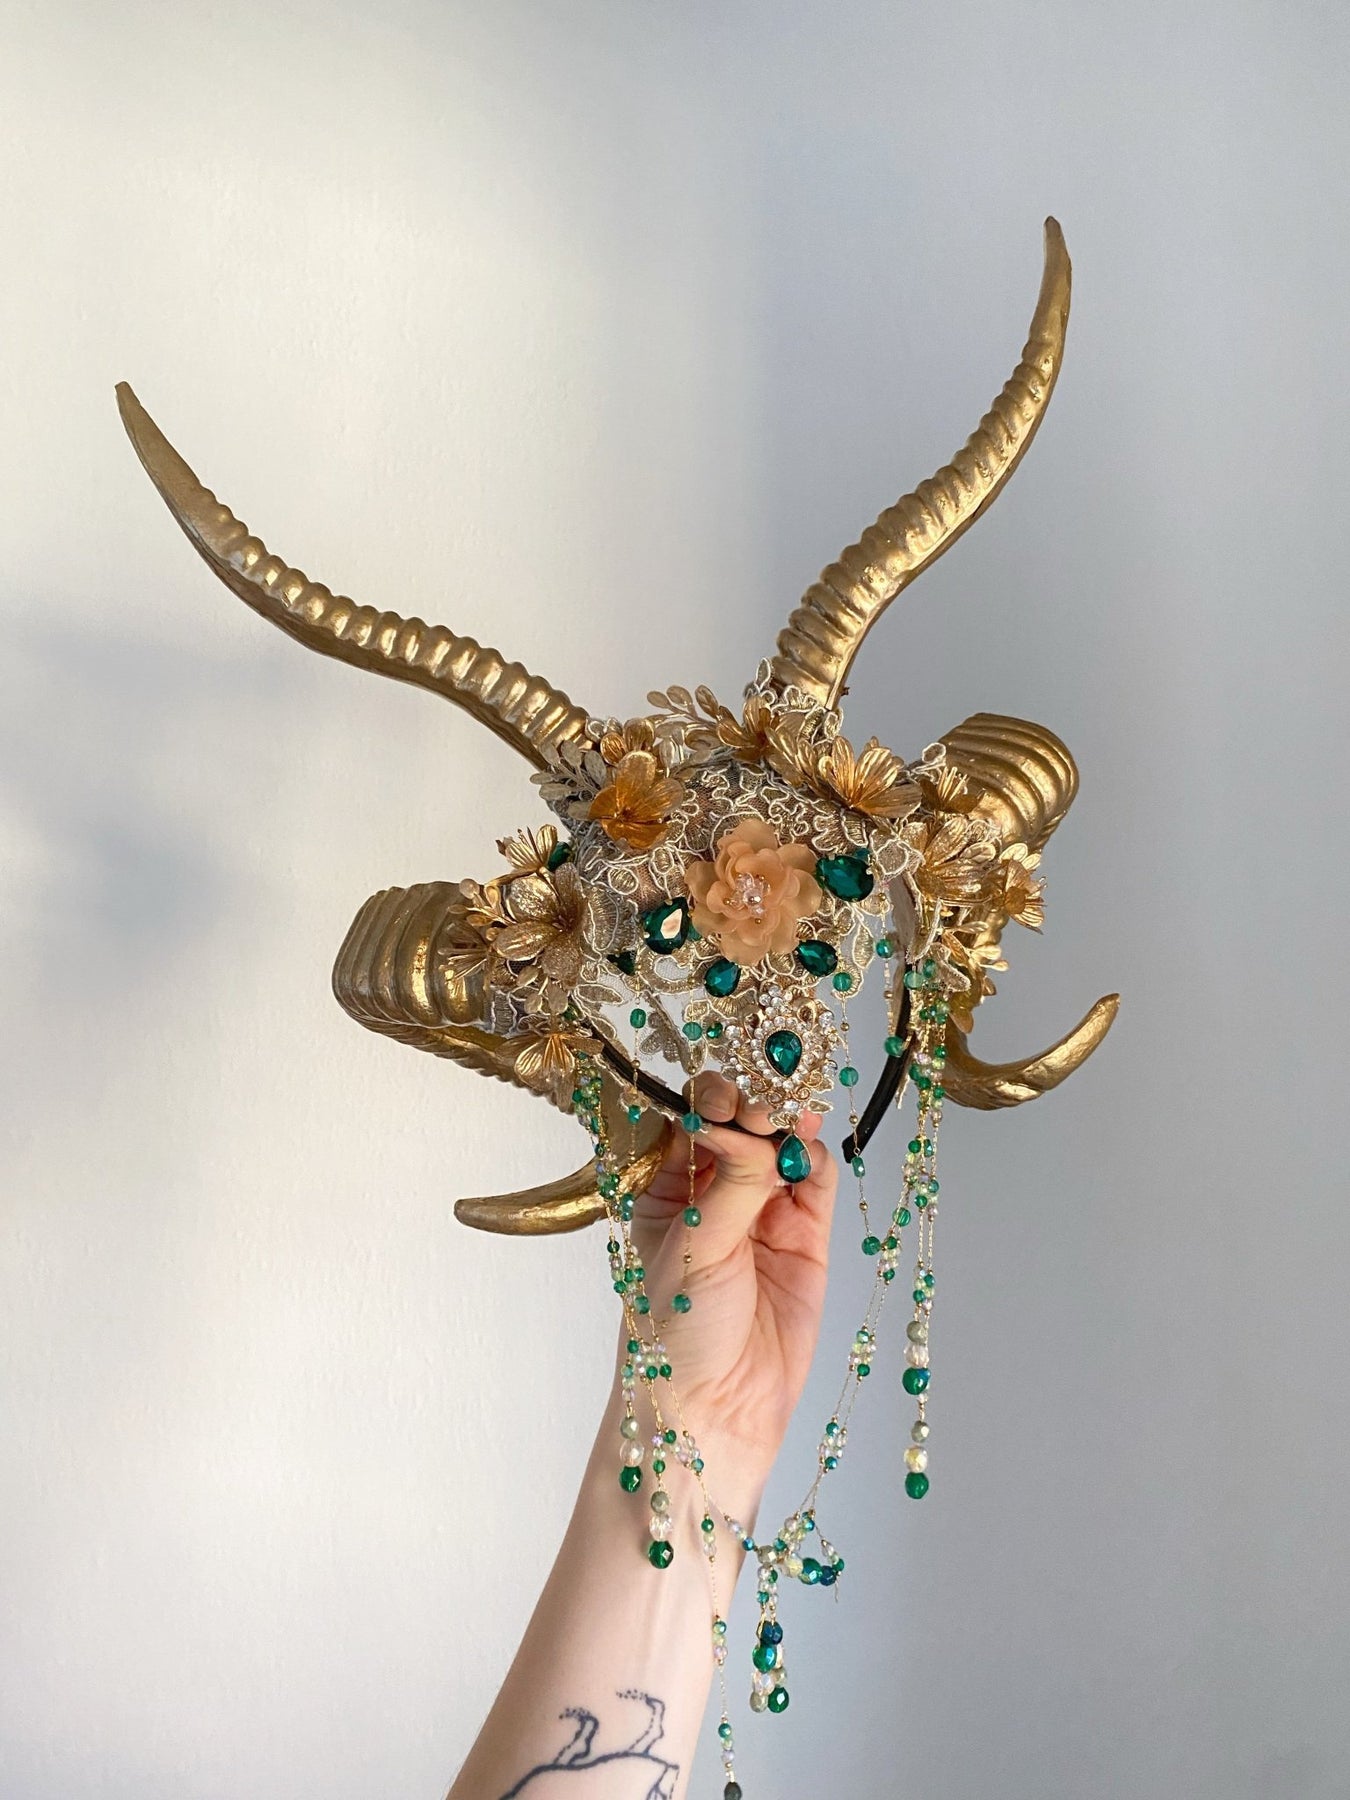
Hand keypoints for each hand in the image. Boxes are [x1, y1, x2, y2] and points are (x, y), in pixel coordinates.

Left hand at [623, 1072, 837, 1515]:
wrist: (714, 1414)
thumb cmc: (676, 1333)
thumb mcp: (690, 1246)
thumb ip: (729, 1182)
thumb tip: (748, 1122)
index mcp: (663, 1189)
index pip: (687, 1122)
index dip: (706, 1100)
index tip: (719, 1096)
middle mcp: (713, 1194)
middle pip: (740, 1126)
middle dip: (751, 1106)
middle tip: (760, 1105)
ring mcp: (762, 1215)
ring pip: (782, 1147)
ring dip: (786, 1125)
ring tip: (787, 1120)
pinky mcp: (806, 1240)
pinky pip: (816, 1183)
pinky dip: (816, 1158)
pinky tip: (808, 1148)